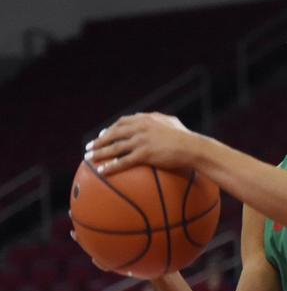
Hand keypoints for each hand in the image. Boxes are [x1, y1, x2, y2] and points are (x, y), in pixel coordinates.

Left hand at [86, 112, 202, 174]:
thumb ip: (162, 121)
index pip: (122, 122)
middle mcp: (140, 128)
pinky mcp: (144, 154)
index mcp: (145, 119)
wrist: (193, 147)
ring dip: (99, 153)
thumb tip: (161, 121)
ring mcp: (141, 140)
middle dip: (99, 141)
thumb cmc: (187, 137)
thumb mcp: (172, 123)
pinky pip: (123, 161)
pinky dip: (111, 166)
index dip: (110, 129)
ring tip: (89, 159)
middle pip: (113, 134)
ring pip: (115, 147)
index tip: (103, 134)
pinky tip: (102, 171)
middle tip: (89, 147)